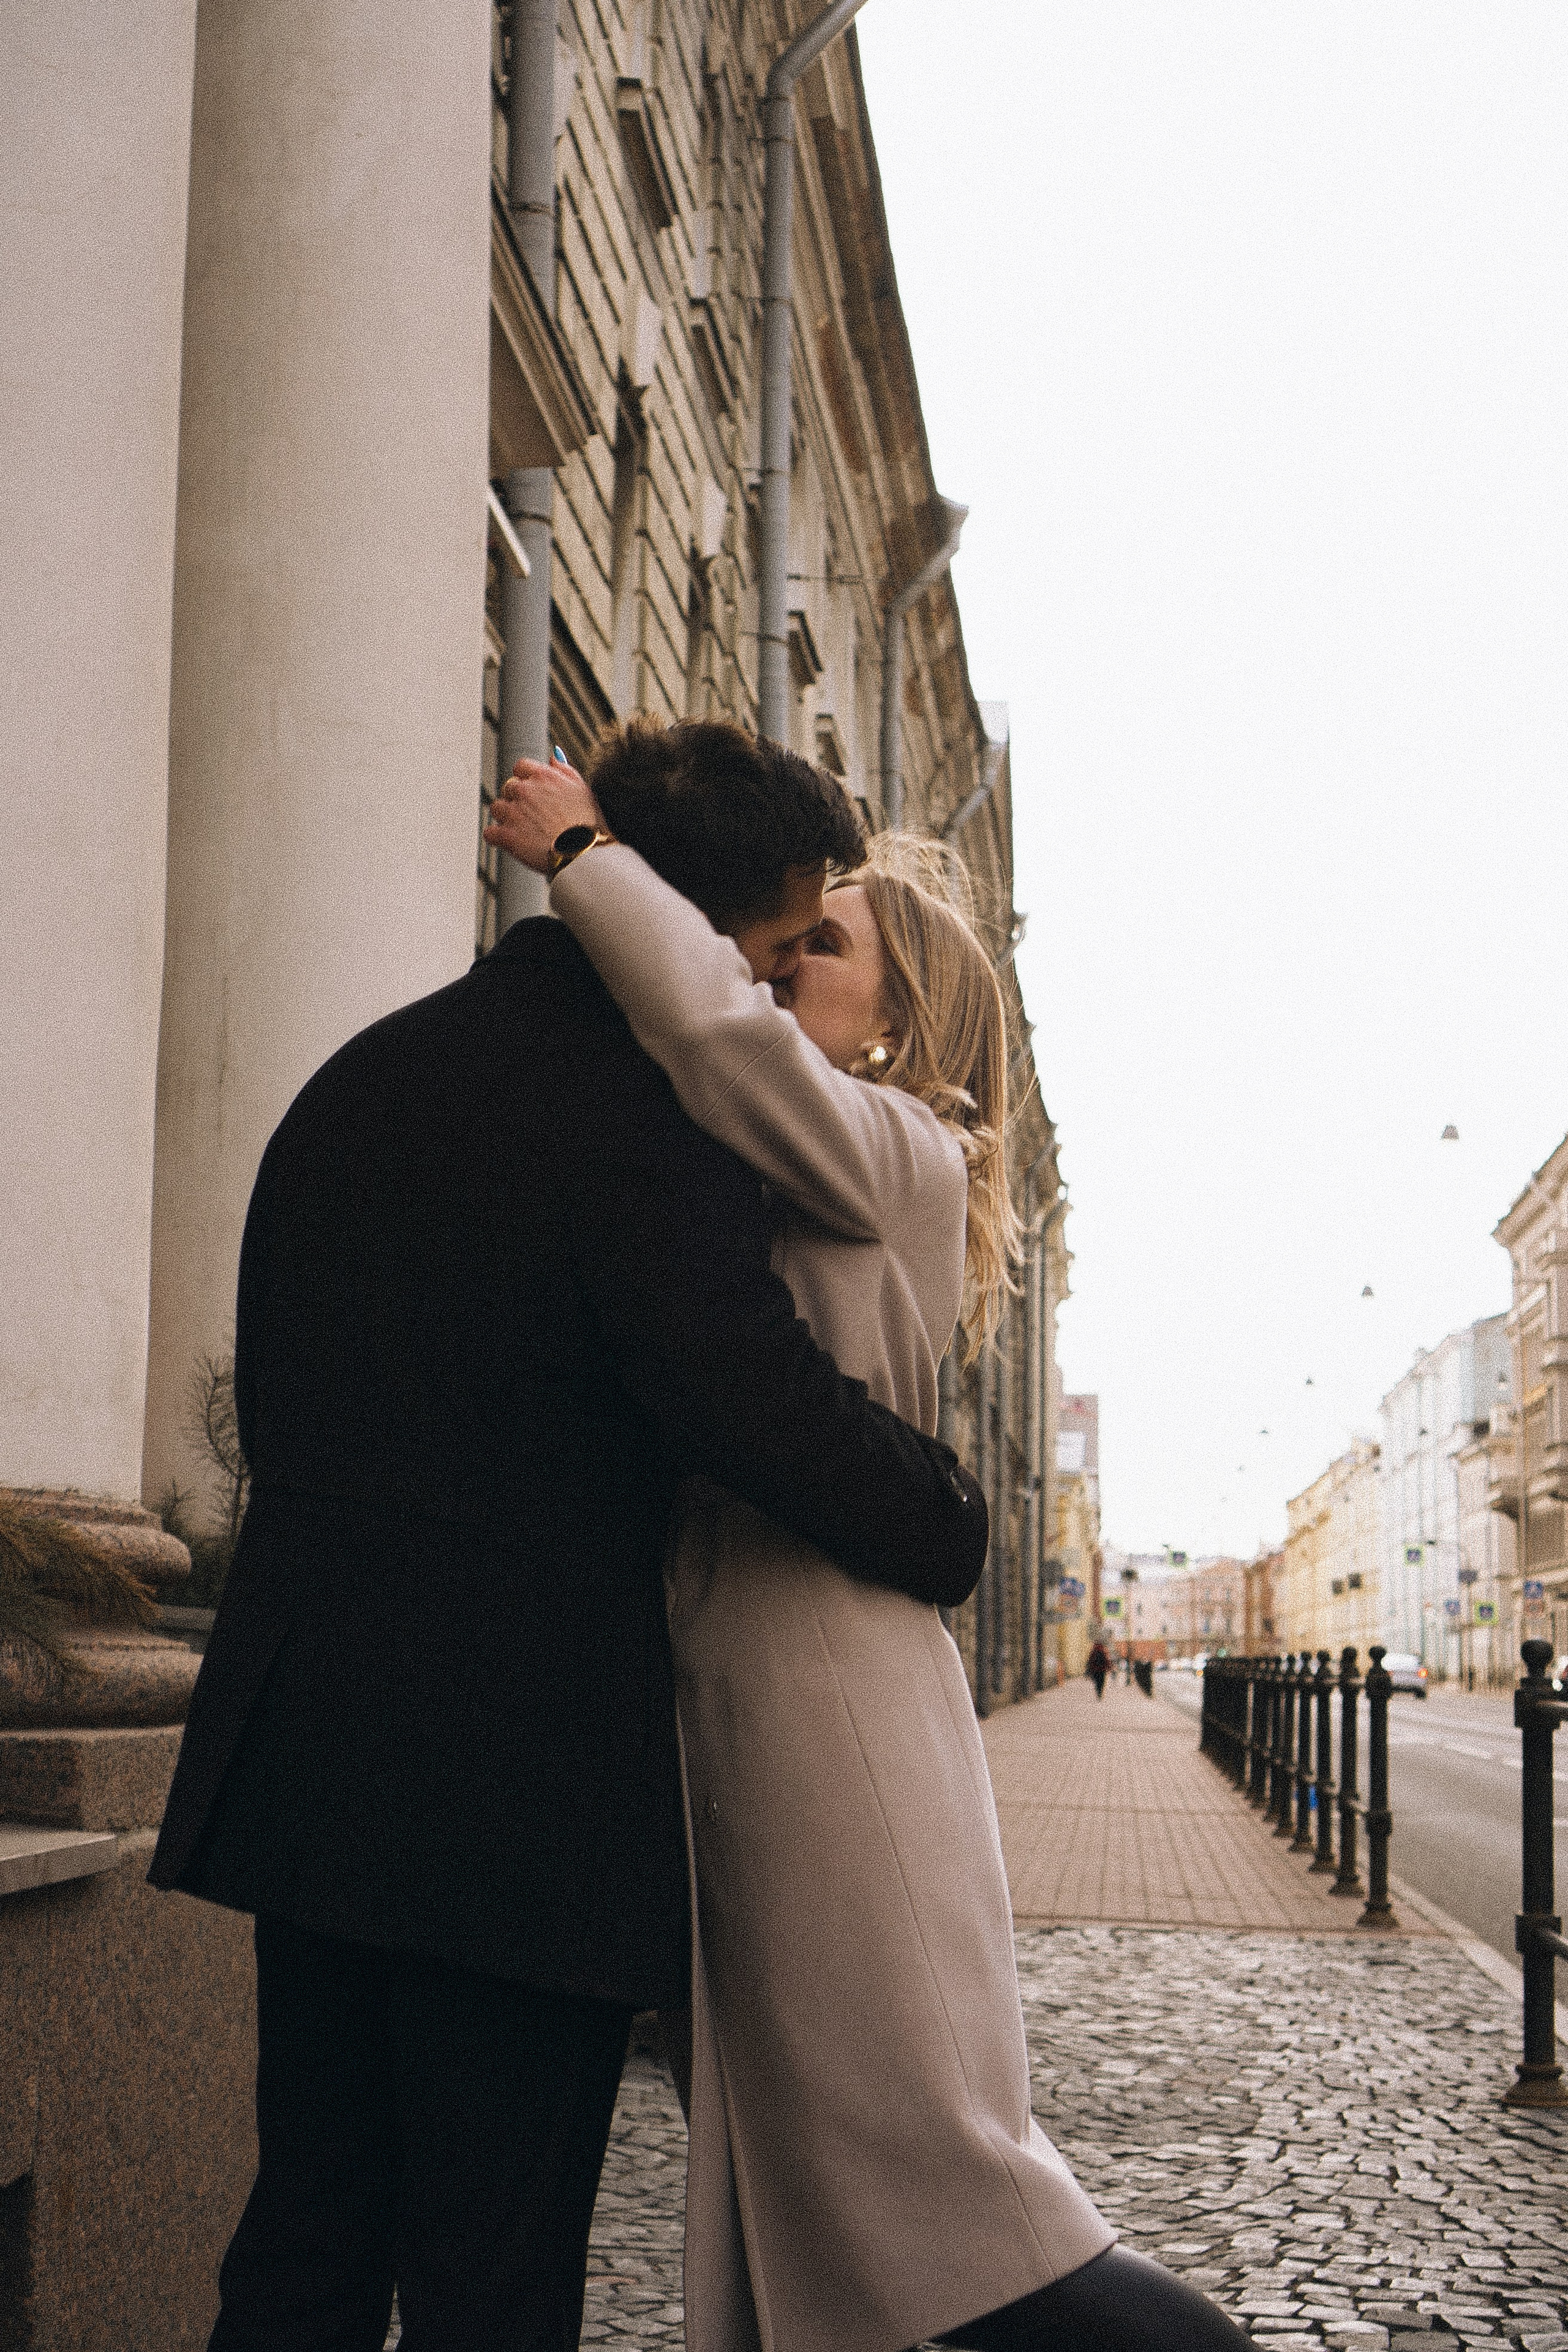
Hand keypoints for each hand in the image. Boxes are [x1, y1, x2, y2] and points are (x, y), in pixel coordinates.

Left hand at [482, 758, 605, 873]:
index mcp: (543, 776)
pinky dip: (497, 837)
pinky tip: (510, 843)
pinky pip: (490, 832)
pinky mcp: (507, 835)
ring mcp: (514, 813)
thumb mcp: (582, 789)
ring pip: (497, 808)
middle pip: (508, 787)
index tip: (534, 794)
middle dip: (517, 800)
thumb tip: (552, 757)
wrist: (585, 854)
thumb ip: (564, 770)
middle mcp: (525, 790)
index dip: (526, 780)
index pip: (520, 767)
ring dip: (506, 817)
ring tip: (525, 831)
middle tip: (533, 816)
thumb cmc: (589, 824)